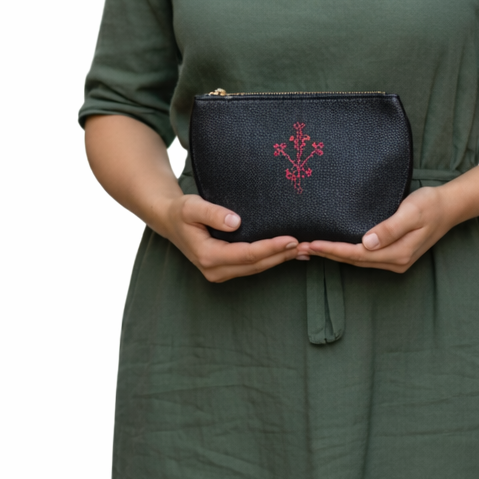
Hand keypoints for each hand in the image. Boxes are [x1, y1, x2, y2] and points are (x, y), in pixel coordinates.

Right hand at [158, 193, 301, 282]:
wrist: (171, 221)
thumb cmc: (182, 212)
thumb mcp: (192, 207)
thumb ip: (213, 213)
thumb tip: (236, 221)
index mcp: (208, 256)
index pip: (247, 254)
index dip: (270, 247)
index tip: (291, 238)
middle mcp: (215, 270)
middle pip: (256, 264)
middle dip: (282, 255)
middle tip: (307, 245)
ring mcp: (220, 272)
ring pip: (257, 268)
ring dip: (280, 259)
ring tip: (304, 249)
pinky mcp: (226, 269)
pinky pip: (252, 266)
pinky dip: (271, 259)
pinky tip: (289, 253)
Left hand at [301, 186, 456, 272]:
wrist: (450, 206)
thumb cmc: (430, 204)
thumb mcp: (411, 212)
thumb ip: (390, 228)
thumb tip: (367, 242)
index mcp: (398, 253)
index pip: (357, 254)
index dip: (333, 250)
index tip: (312, 244)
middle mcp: (395, 261)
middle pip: (354, 260)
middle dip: (327, 254)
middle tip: (300, 248)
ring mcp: (395, 260)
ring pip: (358, 260)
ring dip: (335, 254)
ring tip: (311, 248)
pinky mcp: (395, 253)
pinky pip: (366, 256)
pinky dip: (347, 252)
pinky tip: (335, 246)